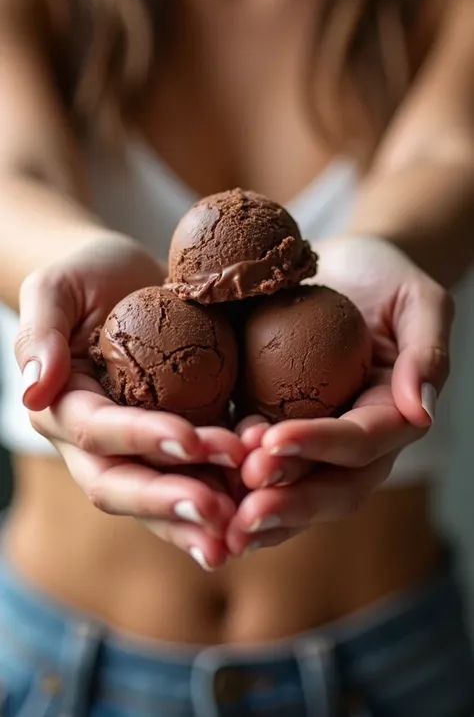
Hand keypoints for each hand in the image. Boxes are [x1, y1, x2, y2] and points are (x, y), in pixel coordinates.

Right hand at [15, 233, 245, 569]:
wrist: (128, 277)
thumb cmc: (87, 274)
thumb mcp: (55, 287)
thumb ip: (41, 334)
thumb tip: (31, 391)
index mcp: (64, 407)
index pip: (98, 432)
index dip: (141, 439)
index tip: (190, 441)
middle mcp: (99, 441)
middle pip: (125, 485)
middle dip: (171, 502)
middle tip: (221, 516)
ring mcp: (142, 447)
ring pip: (165, 494)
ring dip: (202, 515)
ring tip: (248, 526)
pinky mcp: (182, 439)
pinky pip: (202, 475)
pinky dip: (231, 492)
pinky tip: (268, 498)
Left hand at [226, 236, 453, 556]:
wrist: (342, 268)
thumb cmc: (385, 277)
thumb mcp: (419, 301)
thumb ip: (427, 353)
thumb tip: (422, 413)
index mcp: (391, 416)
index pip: (359, 443)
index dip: (318, 446)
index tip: (272, 442)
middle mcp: (352, 441)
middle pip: (328, 487)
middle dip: (287, 502)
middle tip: (243, 511)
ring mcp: (311, 441)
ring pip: (290, 491)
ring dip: (254, 508)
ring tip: (217, 516)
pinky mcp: (271, 429)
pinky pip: (253, 466)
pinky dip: (227, 483)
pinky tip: (193, 486)